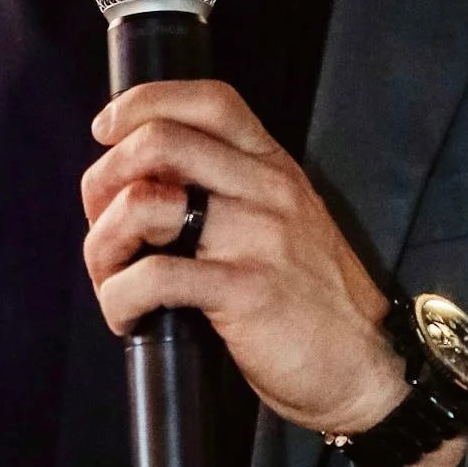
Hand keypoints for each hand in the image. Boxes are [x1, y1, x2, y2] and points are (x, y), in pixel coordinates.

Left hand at [81, 79, 406, 440]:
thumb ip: (229, 192)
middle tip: (99, 225)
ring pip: (145, 203)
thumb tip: (142, 181)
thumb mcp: (282, 224)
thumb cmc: (312, 302)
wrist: (367, 366)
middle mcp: (267, 190)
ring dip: (103, 245)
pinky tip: (128, 317)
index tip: (106, 131)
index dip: (144, 103)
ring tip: (111, 278)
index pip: (209, 100)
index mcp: (273, 167)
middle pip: (160, 141)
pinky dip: (120, 298)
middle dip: (102, 181)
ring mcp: (258, 238)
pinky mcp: (246, 291)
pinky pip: (155, 276)